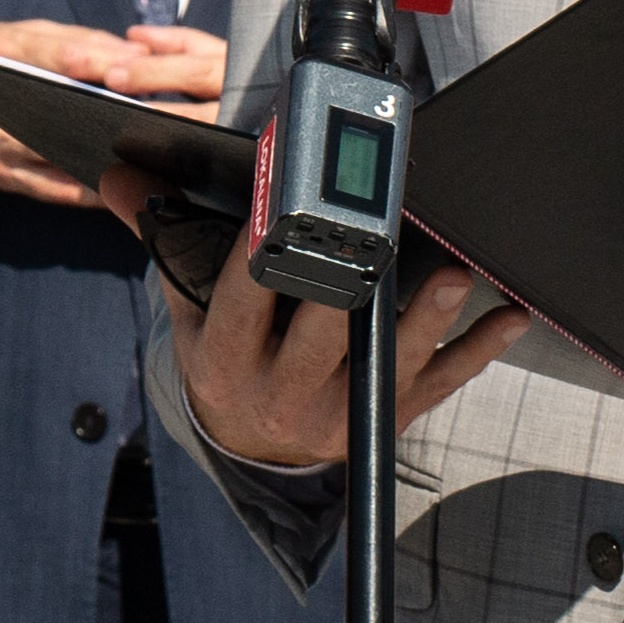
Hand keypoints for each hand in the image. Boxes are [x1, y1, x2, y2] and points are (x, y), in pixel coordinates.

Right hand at [0, 19, 206, 205]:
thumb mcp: (14, 35)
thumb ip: (70, 39)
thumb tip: (130, 50)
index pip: (55, 54)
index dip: (99, 59)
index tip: (138, 64)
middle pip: (62, 107)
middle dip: (110, 113)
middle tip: (156, 114)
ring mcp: (0, 143)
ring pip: (62, 152)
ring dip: (106, 155)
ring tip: (151, 153)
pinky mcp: (5, 175)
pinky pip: (55, 189)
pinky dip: (91, 190)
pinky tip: (126, 185)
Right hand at [95, 167, 530, 468]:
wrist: (254, 450)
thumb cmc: (226, 358)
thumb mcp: (188, 311)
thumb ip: (161, 237)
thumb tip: (116, 172)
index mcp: (226, 362)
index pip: (244, 300)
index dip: (261, 253)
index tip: (279, 206)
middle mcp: (283, 394)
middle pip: (320, 332)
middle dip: (347, 283)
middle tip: (375, 234)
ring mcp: (342, 413)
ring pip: (387, 362)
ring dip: (424, 318)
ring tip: (449, 273)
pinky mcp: (390, 419)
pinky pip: (441, 384)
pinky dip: (478, 349)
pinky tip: (508, 316)